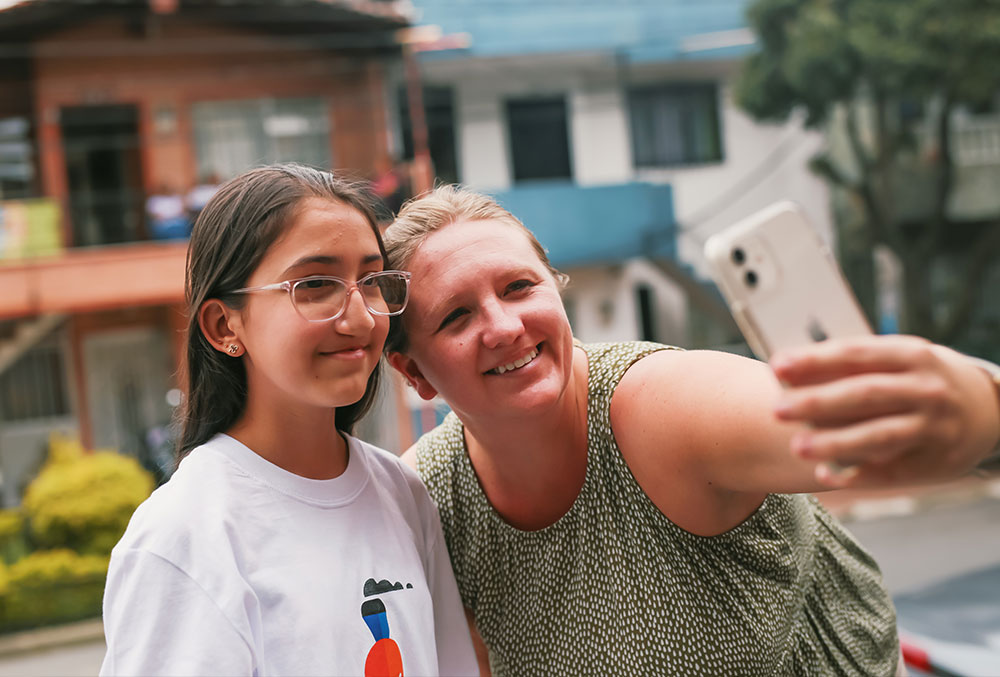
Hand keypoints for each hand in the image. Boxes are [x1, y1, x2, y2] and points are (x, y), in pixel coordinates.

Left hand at [771, 335, 999, 488]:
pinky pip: (891, 472)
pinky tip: (825, 474)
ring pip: (879, 436)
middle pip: (864, 394)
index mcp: (912, 355)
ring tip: (798, 447)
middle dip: (817, 402)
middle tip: (777, 409)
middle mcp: (926, 390)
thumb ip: (851, 365)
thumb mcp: (899, 360)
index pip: (856, 354)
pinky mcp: (936, 461)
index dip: (814, 361)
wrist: (990, 408)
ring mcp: (934, 427)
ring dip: (835, 443)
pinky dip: (857, 475)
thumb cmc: (921, 379)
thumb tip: (788, 370)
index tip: (776, 366)